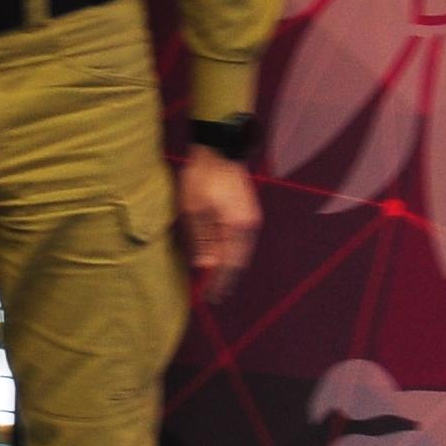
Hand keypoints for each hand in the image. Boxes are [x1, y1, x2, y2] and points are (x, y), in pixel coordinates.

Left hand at [178, 149, 260, 304]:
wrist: (220, 148)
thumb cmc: (202, 177)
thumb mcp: (194, 210)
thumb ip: (201, 240)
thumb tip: (205, 266)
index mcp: (236, 228)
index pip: (228, 265)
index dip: (219, 282)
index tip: (210, 297)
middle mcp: (249, 226)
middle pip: (238, 261)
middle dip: (226, 278)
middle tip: (215, 294)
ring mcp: (251, 218)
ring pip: (241, 251)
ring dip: (229, 266)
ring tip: (217, 280)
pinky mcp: (248, 211)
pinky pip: (241, 240)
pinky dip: (233, 252)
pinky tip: (223, 256)